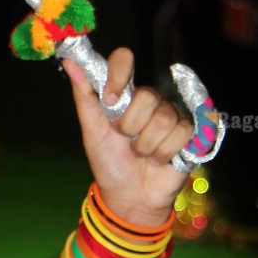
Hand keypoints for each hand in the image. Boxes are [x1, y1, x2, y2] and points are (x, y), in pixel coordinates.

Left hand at [63, 48, 193, 227]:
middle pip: (148, 96)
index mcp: (123, 94)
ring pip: (163, 118)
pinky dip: (164, 153)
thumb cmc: (109, 163)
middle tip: (126, 140)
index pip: (123, 60)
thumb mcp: (92, 130)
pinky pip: (181, 133)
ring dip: (147, 145)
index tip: (110, 99)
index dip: (118, 75)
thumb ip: (84, 94)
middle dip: (131, 126)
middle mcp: (148, 101)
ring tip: (142, 155)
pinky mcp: (188, 133)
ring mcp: (170, 115)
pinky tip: (158, 160)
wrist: (128, 197)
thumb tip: (69, 60)